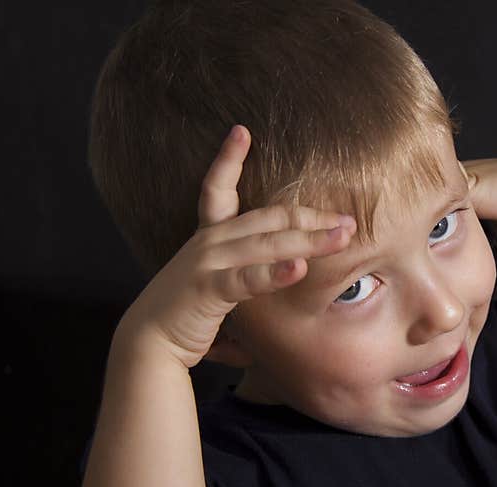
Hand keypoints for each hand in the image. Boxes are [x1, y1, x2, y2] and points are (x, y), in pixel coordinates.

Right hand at [115, 125, 356, 369]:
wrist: (147, 345)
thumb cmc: (185, 320)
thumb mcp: (217, 293)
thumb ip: (243, 289)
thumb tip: (270, 306)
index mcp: (209, 239)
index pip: (218, 189)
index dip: (228, 159)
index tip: (241, 131)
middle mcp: (208, 242)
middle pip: (270, 219)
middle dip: (312, 217)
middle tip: (348, 220)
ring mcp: (207, 262)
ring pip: (268, 243)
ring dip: (310, 240)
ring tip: (343, 236)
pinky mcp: (207, 288)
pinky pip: (248, 278)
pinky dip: (275, 273)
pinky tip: (300, 269)